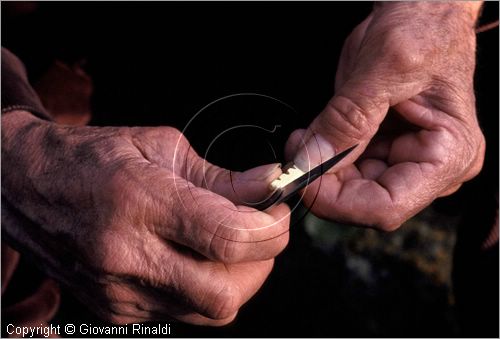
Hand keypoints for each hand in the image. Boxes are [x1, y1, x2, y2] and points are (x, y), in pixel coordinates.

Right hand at [1, 110, 289, 324]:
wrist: (26, 186)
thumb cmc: (94, 157)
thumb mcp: (160, 146)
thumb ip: (222, 176)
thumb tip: (271, 185)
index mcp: (140, 202)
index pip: (229, 238)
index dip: (271, 229)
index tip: (278, 211)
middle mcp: (126, 256)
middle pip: (225, 294)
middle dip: (261, 264)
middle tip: (261, 231)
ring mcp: (118, 292)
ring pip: (209, 312)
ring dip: (236, 279)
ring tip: (229, 245)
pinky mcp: (115, 311)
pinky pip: (182, 313)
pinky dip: (203, 288)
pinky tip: (193, 258)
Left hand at [287, 2, 484, 229]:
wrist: (423, 8)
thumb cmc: (423, 26)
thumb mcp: (384, 67)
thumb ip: (347, 119)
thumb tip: (311, 161)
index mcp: (448, 154)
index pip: (386, 206)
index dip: (337, 200)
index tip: (303, 177)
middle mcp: (430, 166)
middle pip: (364, 201)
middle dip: (324, 181)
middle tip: (297, 154)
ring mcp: (406, 158)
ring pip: (350, 187)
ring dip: (321, 168)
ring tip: (306, 138)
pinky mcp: (384, 147)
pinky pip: (346, 166)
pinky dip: (324, 155)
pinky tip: (317, 135)